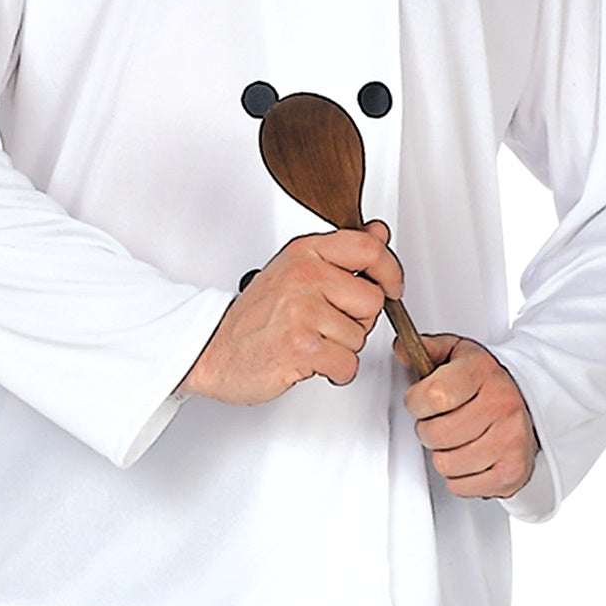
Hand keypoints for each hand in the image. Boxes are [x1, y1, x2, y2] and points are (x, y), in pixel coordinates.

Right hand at [180, 221, 404, 404]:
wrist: (212, 350)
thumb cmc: (255, 315)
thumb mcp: (296, 269)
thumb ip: (342, 252)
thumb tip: (379, 232)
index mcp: (304, 252)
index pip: (368, 248)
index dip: (390, 270)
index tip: (392, 286)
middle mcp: (303, 276)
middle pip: (372, 300)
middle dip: (358, 320)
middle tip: (328, 324)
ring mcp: (301, 310)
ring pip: (360, 336)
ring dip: (342, 348)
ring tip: (312, 341)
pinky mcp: (301, 347)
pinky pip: (348, 365)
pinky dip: (335, 372)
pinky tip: (312, 362)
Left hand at [397, 334, 539, 498]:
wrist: (528, 402)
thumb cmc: (485, 381)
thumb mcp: (457, 353)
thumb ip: (427, 348)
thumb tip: (401, 350)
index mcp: (482, 371)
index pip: (434, 395)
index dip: (416, 402)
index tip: (421, 400)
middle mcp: (501, 404)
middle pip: (437, 434)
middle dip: (427, 430)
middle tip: (440, 421)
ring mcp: (510, 440)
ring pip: (446, 464)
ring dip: (443, 454)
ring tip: (456, 438)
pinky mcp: (512, 472)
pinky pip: (461, 486)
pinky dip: (458, 476)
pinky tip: (470, 456)